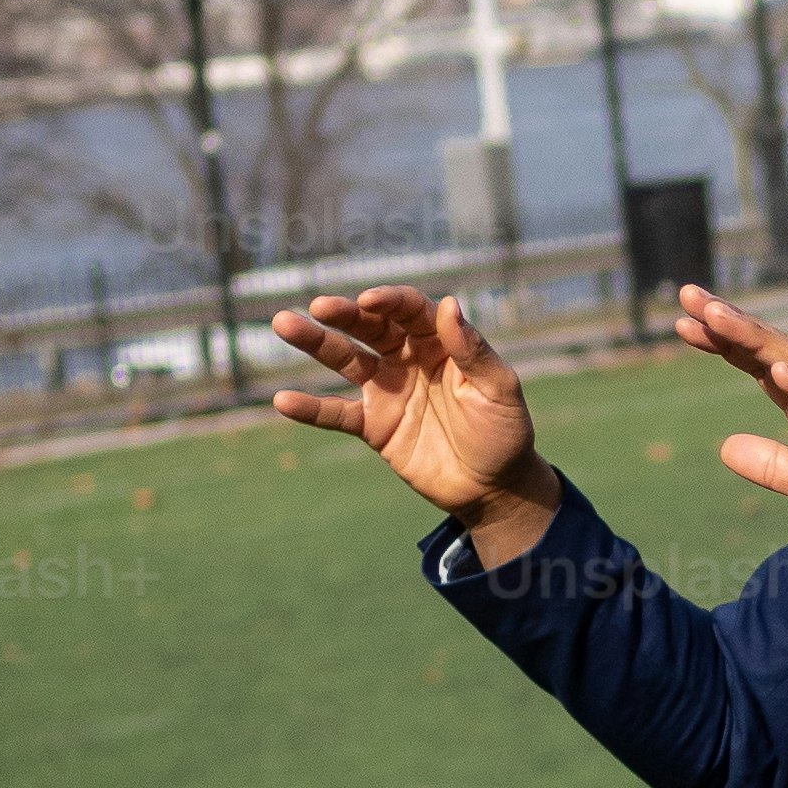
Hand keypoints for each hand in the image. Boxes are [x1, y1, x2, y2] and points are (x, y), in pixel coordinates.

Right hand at [269, 286, 561, 560]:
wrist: (494, 488)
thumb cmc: (505, 433)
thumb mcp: (499, 391)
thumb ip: (474, 352)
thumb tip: (449, 304)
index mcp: (442, 343)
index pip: (410, 311)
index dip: (390, 301)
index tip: (369, 299)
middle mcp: (409, 359)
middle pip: (371, 327)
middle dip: (345, 313)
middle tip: (320, 305)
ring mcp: (388, 390)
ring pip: (346, 359)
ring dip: (316, 342)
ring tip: (284, 323)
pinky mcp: (374, 425)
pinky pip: (336, 413)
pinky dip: (310, 408)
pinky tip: (283, 401)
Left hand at [675, 284, 787, 559]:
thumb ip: (778, 469)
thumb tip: (725, 446)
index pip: (767, 372)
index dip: (727, 347)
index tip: (683, 325)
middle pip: (778, 356)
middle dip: (732, 326)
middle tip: (686, 294)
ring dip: (759, 342)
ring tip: (717, 316)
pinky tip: (778, 371)